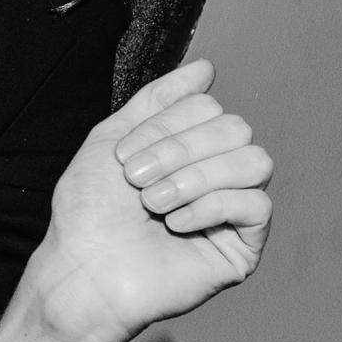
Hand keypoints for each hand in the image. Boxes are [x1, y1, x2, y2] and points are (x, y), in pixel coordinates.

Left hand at [41, 57, 274, 341]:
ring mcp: (232, 211)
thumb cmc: (90, 213)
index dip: (165, 126)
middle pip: (236, 128)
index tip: (124, 159)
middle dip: (179, 150)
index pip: (208, 107)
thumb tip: (205, 68)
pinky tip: (176, 225)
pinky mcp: (243, 248)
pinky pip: (257, 206)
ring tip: (155, 204)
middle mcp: (216, 175)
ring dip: (195, 178)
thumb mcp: (113, 139)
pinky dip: (211, 207)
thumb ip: (158, 99)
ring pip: (255, 161)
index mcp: (189, 148)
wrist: (84, 272)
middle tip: (138, 181)